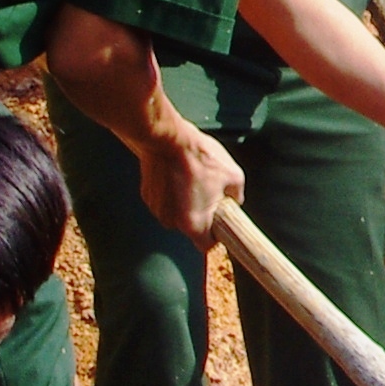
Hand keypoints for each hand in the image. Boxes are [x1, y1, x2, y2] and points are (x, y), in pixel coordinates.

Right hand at [135, 121, 247, 240]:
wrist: (167, 138)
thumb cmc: (199, 157)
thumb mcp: (234, 175)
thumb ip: (237, 195)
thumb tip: (235, 200)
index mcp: (193, 223)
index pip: (206, 247)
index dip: (217, 239)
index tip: (221, 228)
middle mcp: (171, 221)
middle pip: (192, 228)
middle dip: (202, 215)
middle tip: (211, 194)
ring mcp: (156, 209)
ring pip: (177, 214)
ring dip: (186, 204)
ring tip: (194, 179)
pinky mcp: (147, 195)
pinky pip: (165, 201)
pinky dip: (172, 193)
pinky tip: (180, 174)